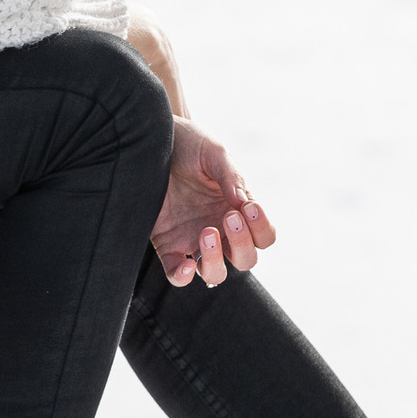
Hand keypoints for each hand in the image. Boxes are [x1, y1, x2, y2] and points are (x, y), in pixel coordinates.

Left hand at [152, 122, 274, 287]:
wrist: (152, 140)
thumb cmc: (188, 144)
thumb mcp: (213, 152)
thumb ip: (231, 176)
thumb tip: (243, 202)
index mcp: (237, 209)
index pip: (264, 236)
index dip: (262, 228)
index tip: (249, 207)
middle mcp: (220, 229)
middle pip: (246, 259)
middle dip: (243, 244)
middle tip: (229, 217)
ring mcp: (193, 239)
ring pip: (214, 274)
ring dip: (216, 261)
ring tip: (207, 232)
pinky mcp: (166, 245)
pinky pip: (176, 274)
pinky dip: (182, 277)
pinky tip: (185, 264)